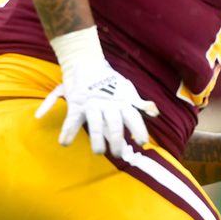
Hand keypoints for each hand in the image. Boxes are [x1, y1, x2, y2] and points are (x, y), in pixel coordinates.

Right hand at [35, 60, 158, 157]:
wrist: (89, 65)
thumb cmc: (112, 83)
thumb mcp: (128, 91)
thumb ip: (140, 104)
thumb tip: (155, 113)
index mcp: (123, 101)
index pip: (133, 117)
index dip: (139, 130)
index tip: (143, 143)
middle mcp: (109, 104)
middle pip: (115, 125)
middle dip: (117, 140)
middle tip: (118, 154)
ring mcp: (92, 105)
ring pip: (96, 125)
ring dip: (97, 139)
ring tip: (98, 152)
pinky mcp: (77, 104)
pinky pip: (72, 120)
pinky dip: (68, 131)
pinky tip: (65, 143)